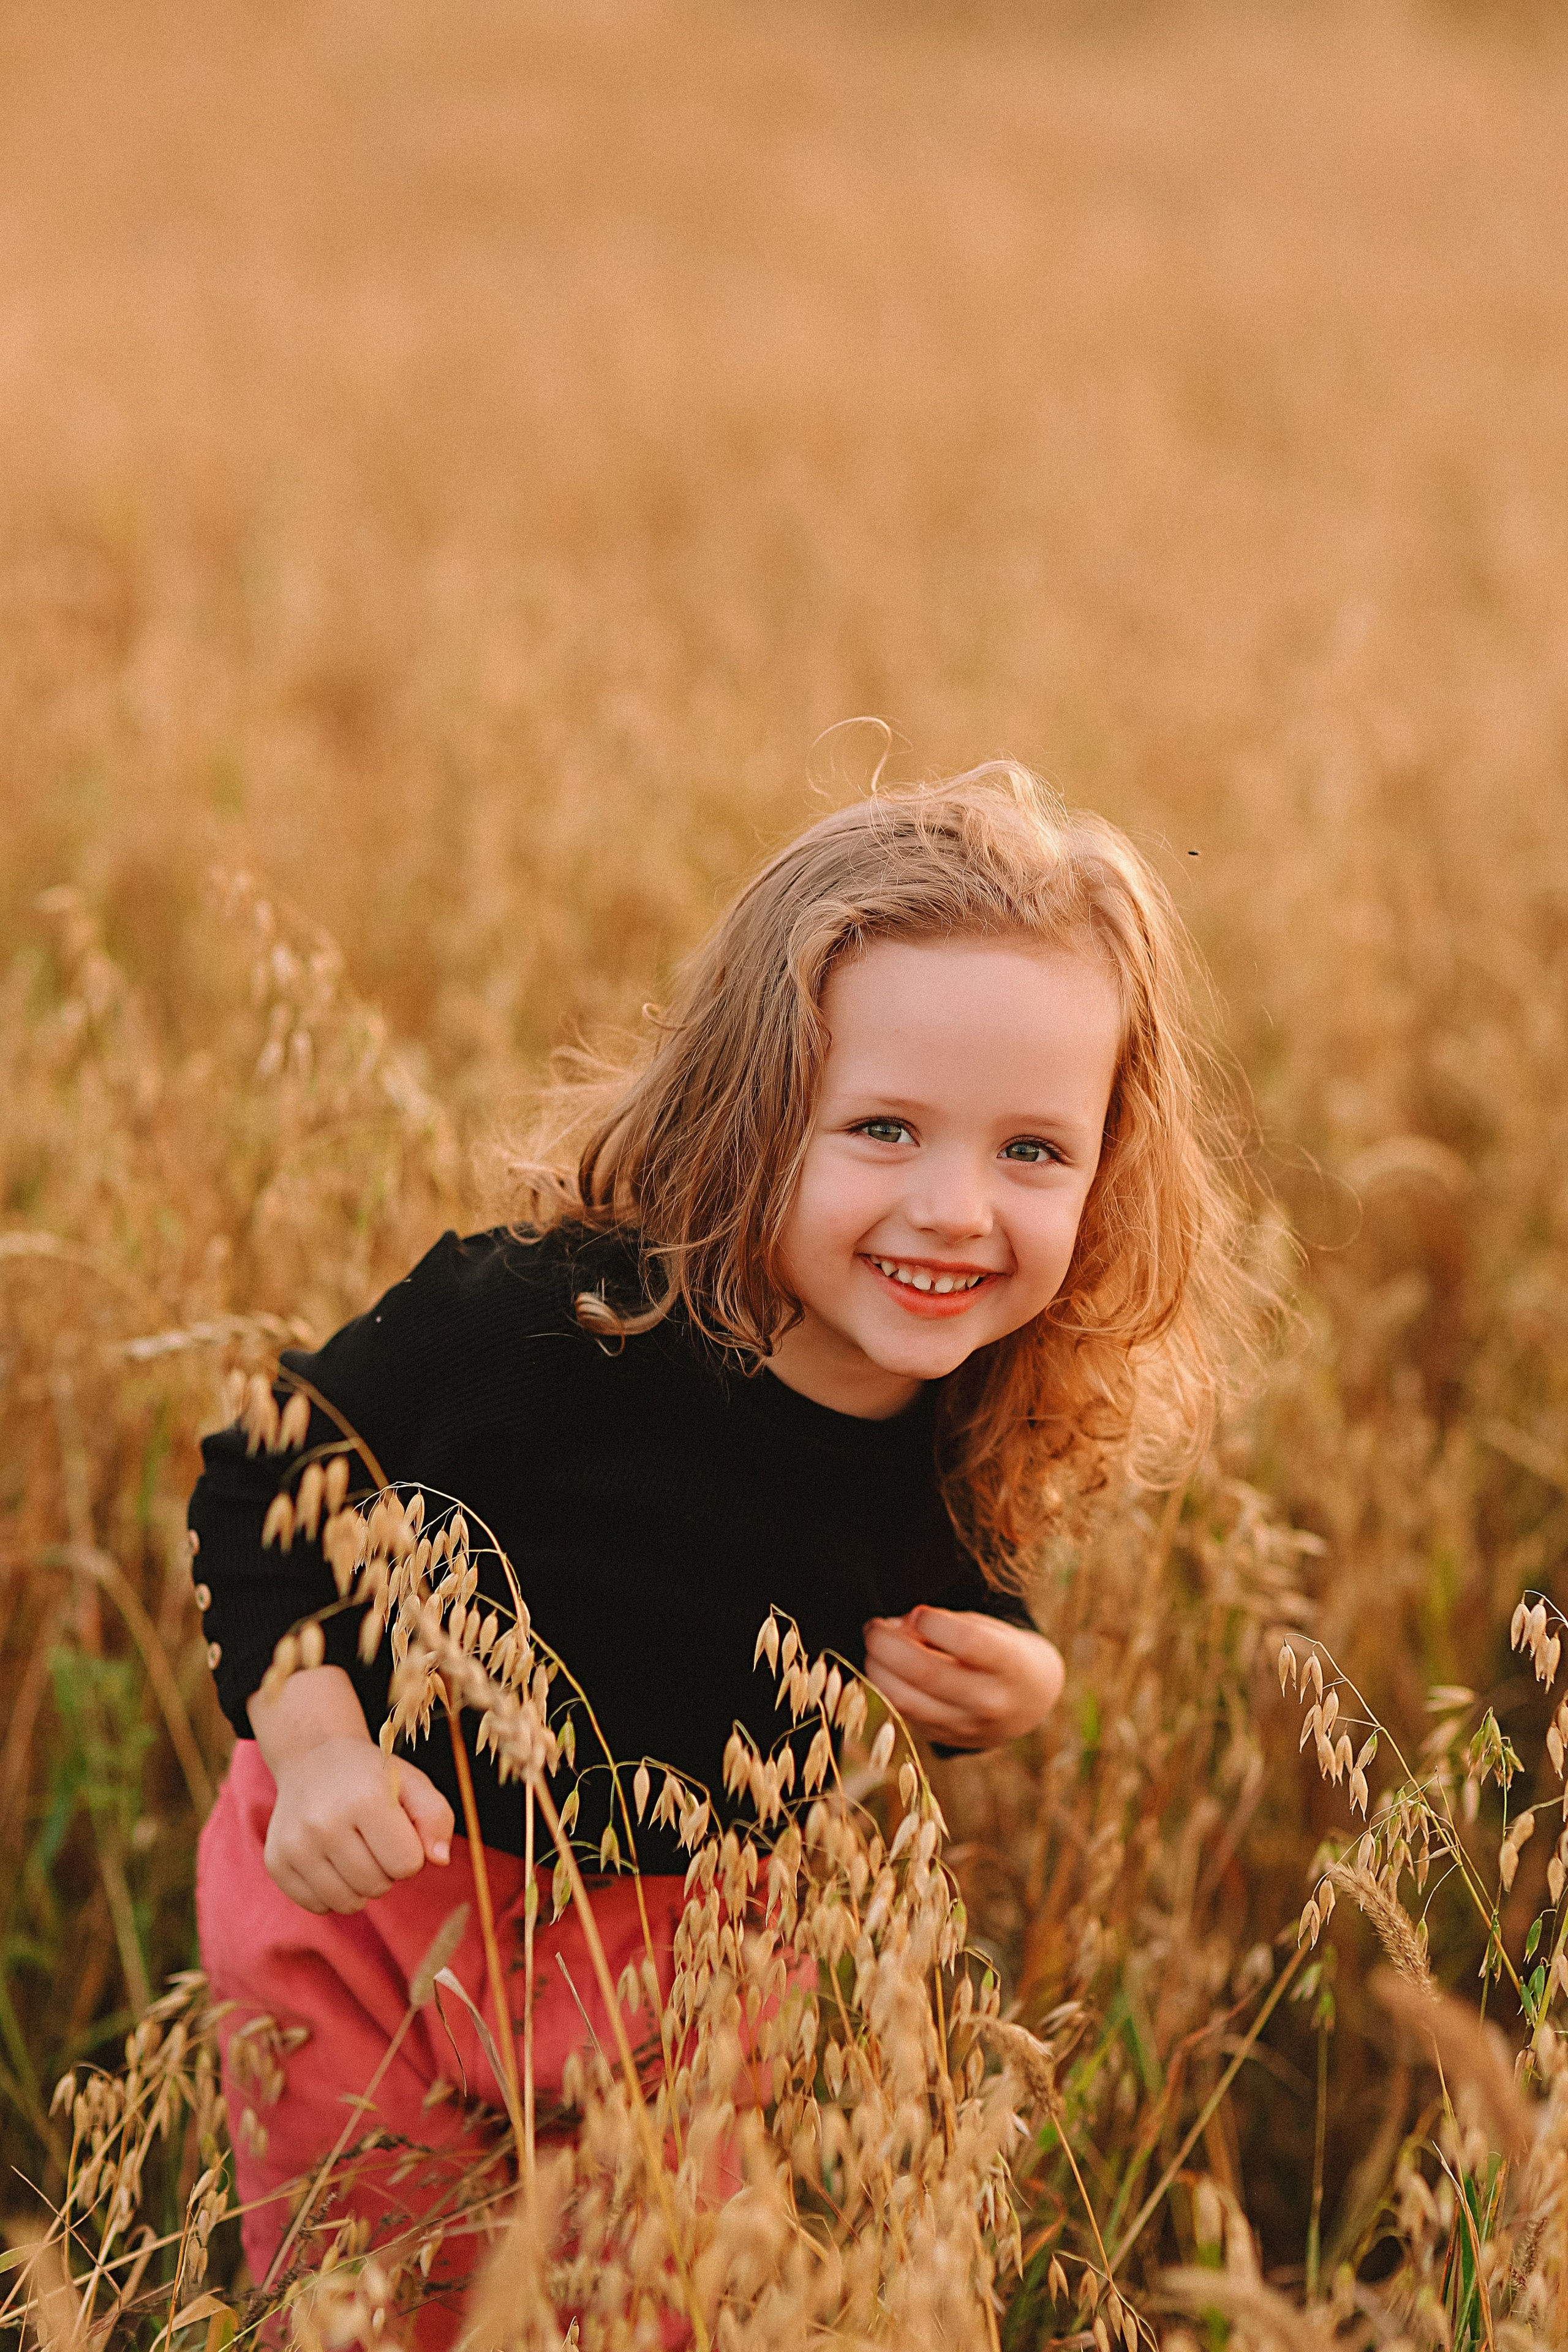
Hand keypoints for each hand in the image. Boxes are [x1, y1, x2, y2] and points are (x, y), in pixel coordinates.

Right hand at [248, 1665, 453, 1913]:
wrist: (312, 1758)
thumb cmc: (370, 1776)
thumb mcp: (412, 1783)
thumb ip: (436, 1817)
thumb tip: (439, 1859)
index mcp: (365, 1799)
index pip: (408, 1864)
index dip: (410, 1852)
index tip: (398, 1831)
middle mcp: (324, 1823)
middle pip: (378, 1886)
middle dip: (386, 1870)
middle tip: (374, 1839)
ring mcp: (295, 1845)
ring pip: (348, 1903)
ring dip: (360, 1885)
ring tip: (354, 1851)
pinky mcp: (276, 1862)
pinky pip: (318, 1906)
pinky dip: (331, 1892)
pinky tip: (330, 1860)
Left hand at [861, 1607, 1063, 1749]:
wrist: (1029, 1701)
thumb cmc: (1002, 1651)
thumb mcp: (988, 1628)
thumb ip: (948, 1624)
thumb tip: (899, 1626)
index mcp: (1010, 1664)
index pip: (968, 1643)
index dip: (933, 1622)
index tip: (919, 1612)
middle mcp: (990, 1701)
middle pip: (925, 1673)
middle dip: (887, 1644)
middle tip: (873, 1627)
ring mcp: (966, 1726)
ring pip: (905, 1700)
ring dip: (877, 1669)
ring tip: (874, 1647)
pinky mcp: (945, 1739)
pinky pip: (903, 1714)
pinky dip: (885, 1688)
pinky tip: (884, 1669)